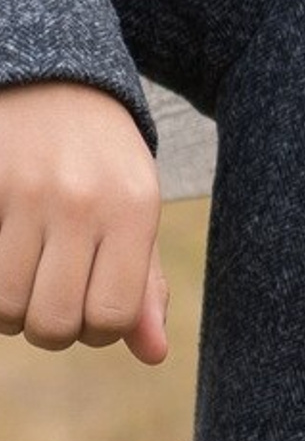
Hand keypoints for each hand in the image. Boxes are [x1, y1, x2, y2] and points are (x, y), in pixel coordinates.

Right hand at [0, 82, 171, 363]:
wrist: (55, 85)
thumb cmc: (105, 164)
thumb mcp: (138, 213)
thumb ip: (144, 284)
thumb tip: (153, 354)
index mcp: (135, 211)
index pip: (112, 317)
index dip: (97, 331)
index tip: (92, 309)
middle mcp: (83, 202)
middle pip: (54, 322)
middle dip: (49, 329)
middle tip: (52, 298)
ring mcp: (27, 194)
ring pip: (4, 306)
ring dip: (9, 311)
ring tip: (23, 279)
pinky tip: (4, 258)